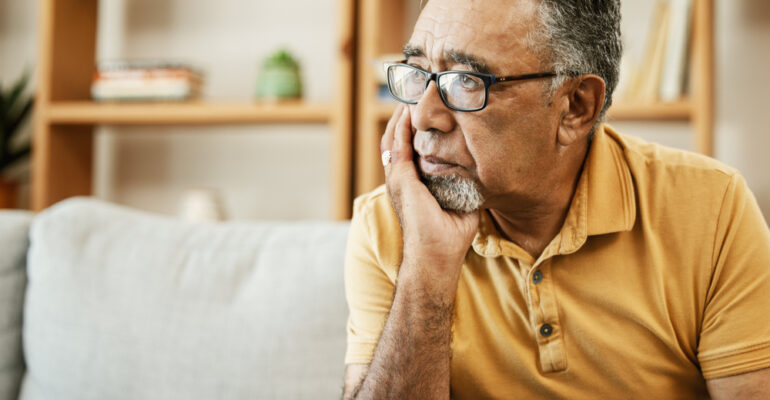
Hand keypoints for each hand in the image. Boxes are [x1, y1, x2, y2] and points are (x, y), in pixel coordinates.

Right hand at [380, 105, 479, 294]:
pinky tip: (410, 111)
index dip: (414, 129)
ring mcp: (398, 179)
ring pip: (393, 138)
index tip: (426, 110)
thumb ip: (467, 185)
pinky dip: (402, 126)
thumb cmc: (450, 237)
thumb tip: (484, 172)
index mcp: (412, 184)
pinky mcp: (401, 180)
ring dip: (402, 116)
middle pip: (397, 139)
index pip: (409, 149)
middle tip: (416, 94)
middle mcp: (401, 179)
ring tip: (412, 95)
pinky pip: (398, 145)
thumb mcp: (462, 202)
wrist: (437, 256)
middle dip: (404, 116)